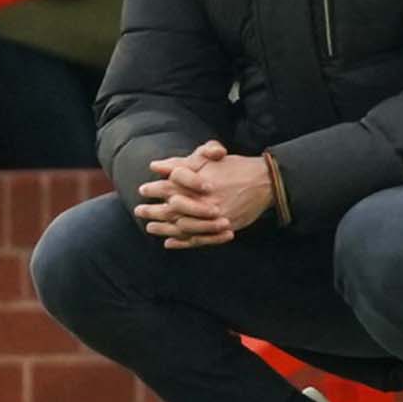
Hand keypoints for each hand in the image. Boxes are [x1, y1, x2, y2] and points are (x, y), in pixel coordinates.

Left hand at [139, 148, 274, 249]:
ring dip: (163, 228)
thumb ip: (181, 162)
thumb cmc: (234, 167)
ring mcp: (212, 218)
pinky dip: (181, 243)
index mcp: (197, 182)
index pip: (169, 187)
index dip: (154, 189)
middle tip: (139, 211)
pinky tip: (168, 243)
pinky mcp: (220, 229)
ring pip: (181, 226)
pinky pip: (197, 240)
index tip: (142, 190)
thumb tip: (156, 166)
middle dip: (152, 210)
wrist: (263, 182)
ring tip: (149, 228)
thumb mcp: (208, 158)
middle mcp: (202, 201)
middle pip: (171, 209)